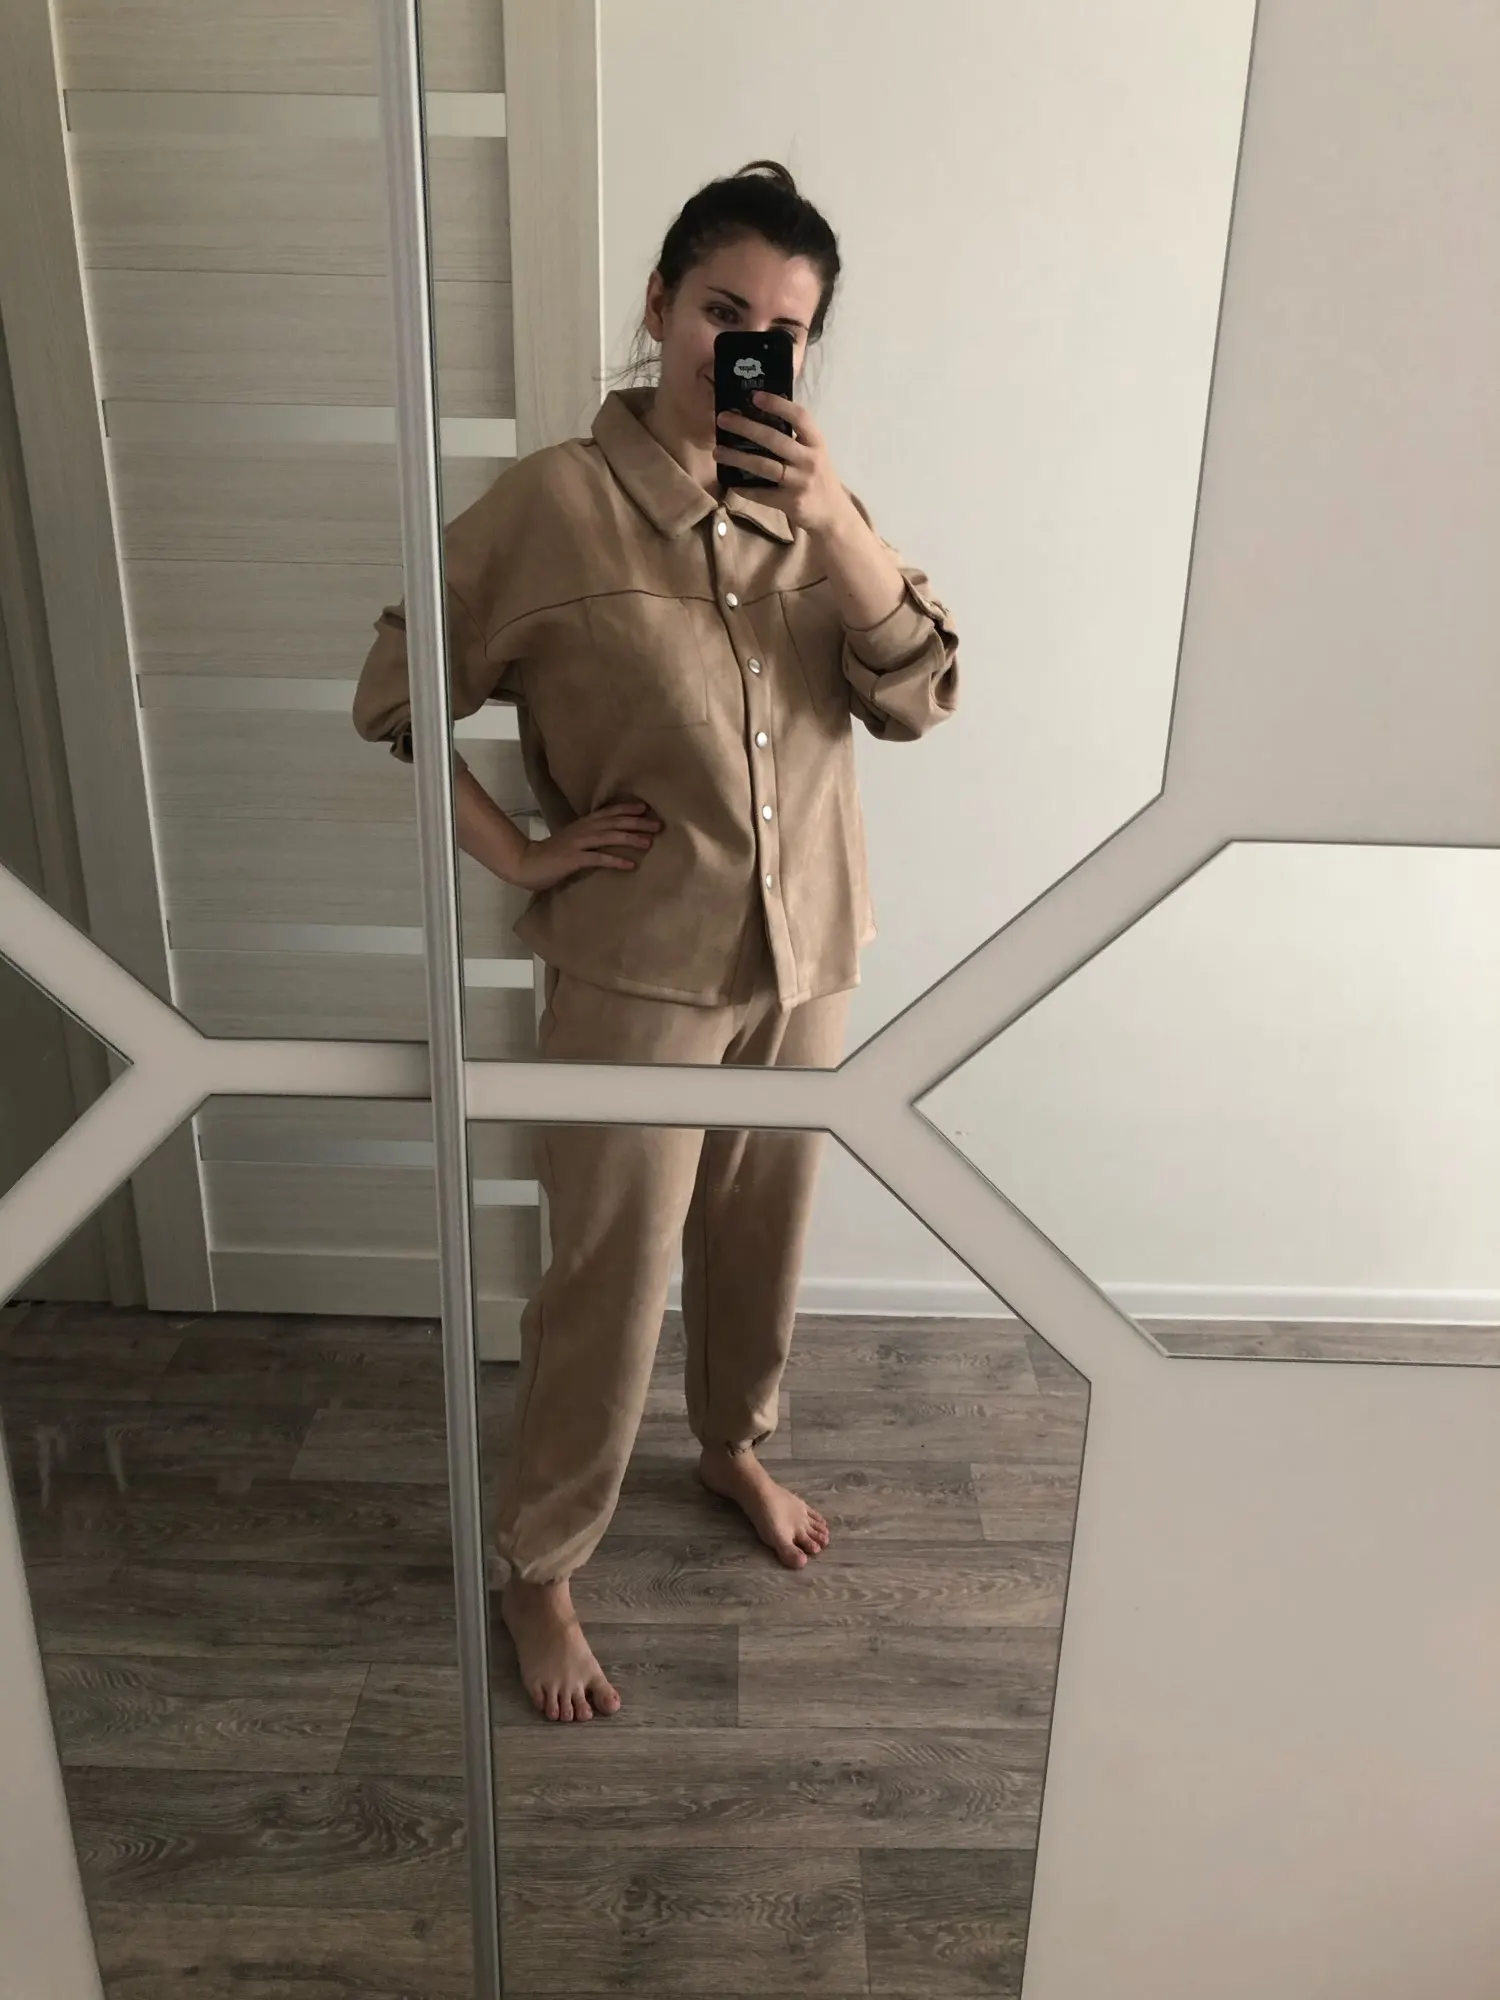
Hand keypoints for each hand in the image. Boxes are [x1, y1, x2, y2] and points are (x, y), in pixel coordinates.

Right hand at [508, 801, 661, 890]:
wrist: (527, 862)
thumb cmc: (551, 855)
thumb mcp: (573, 840)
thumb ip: (589, 837)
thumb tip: (609, 837)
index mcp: (583, 824)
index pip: (608, 812)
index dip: (627, 808)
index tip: (645, 807)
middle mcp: (583, 830)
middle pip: (614, 822)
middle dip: (637, 822)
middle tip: (658, 825)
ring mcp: (579, 843)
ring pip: (609, 836)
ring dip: (630, 838)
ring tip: (649, 842)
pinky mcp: (574, 859)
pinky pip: (598, 858)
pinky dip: (615, 860)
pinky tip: (630, 864)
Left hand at [715, 391, 853, 536]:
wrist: (832, 514)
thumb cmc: (818, 476)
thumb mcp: (814, 452)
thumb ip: (796, 436)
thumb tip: (762, 414)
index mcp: (816, 442)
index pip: (799, 416)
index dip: (777, 404)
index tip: (755, 396)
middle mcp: (810, 459)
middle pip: (774, 439)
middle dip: (745, 427)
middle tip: (723, 419)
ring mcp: (800, 482)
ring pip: (764, 466)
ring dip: (737, 458)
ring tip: (718, 452)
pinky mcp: (791, 502)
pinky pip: (762, 494)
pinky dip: (744, 488)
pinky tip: (731, 482)